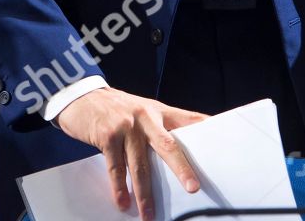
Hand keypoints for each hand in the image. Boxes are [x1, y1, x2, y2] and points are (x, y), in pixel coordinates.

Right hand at [56, 87, 207, 220]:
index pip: (190, 120)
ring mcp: (126, 126)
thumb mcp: (142, 110)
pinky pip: (115, 167)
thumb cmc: (115, 108)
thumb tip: (181, 152)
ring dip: (145, 193)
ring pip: (140, 164)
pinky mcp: (107, 136)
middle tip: (192, 188)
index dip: (208, 131)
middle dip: (181, 168)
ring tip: (149, 214)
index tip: (223, 147)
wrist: (81, 96)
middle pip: (168, 145)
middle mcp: (145, 117)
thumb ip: (161, 126)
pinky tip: (123, 201)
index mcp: (159, 111)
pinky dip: (119, 187)